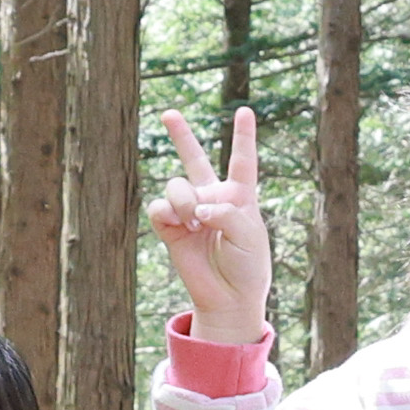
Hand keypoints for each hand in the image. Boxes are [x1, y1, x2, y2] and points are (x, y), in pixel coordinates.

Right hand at [151, 106, 272, 345]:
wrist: (229, 298)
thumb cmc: (248, 267)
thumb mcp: (249, 235)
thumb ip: (226, 212)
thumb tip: (196, 207)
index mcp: (239, 197)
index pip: (242, 160)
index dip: (243, 136)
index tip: (245, 111)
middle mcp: (212, 199)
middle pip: (195, 160)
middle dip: (182, 135)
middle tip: (169, 113)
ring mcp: (189, 212)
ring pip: (177, 185)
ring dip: (185, 200)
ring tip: (196, 224)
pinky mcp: (170, 228)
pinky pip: (160, 207)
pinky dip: (169, 213)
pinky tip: (182, 227)